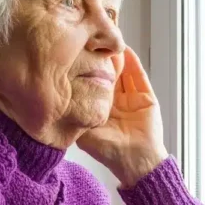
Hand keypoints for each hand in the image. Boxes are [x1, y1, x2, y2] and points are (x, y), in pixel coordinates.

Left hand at [77, 48, 167, 187]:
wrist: (136, 162)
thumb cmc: (109, 151)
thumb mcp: (85, 133)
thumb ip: (75, 118)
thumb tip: (58, 101)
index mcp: (100, 109)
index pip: (92, 84)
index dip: (85, 71)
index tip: (77, 56)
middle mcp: (115, 102)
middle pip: (107, 75)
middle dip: (100, 60)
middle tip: (92, 43)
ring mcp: (131, 98)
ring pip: (123, 72)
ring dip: (116, 58)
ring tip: (107, 43)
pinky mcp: (146, 97)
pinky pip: (139, 76)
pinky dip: (133, 63)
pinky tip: (126, 50)